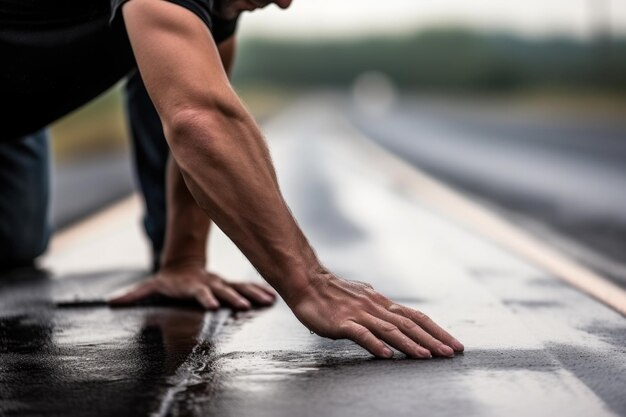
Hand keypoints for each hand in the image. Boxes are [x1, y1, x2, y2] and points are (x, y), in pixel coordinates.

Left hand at [108, 263, 275, 309]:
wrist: (182, 264)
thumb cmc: (167, 281)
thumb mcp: (150, 286)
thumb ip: (134, 295)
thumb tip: (112, 302)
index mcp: (192, 285)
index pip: (200, 291)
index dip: (206, 297)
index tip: (213, 305)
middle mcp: (210, 283)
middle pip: (223, 290)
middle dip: (234, 297)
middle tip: (245, 307)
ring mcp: (221, 283)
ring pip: (240, 286)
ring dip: (253, 293)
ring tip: (268, 300)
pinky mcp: (229, 285)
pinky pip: (247, 286)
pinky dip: (259, 290)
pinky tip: (272, 297)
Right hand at [288, 273, 463, 358]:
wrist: (307, 282)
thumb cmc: (332, 292)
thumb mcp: (362, 297)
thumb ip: (378, 308)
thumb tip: (394, 315)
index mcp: (381, 303)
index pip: (415, 317)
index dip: (436, 330)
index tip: (453, 343)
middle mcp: (375, 307)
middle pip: (409, 324)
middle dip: (432, 339)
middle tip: (450, 353)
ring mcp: (359, 315)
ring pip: (390, 330)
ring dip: (410, 344)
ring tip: (427, 356)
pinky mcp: (342, 323)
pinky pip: (361, 335)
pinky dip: (376, 345)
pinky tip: (387, 356)